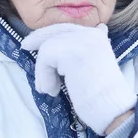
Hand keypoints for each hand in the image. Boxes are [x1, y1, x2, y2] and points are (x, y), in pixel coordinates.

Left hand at [21, 23, 136, 135]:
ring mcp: (82, 41)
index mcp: (97, 36)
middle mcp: (91, 33)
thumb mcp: (92, 66)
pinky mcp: (72, 53)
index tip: (31, 42)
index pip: (67, 28)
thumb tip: (70, 40)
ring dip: (43, 71)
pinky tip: (54, 91)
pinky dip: (44, 77)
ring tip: (51, 89)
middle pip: (55, 31)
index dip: (47, 34)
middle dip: (37, 40)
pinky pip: (45, 59)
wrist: (113, 109)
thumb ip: (83, 51)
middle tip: (24, 49)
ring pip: (47, 48)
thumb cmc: (101, 95)